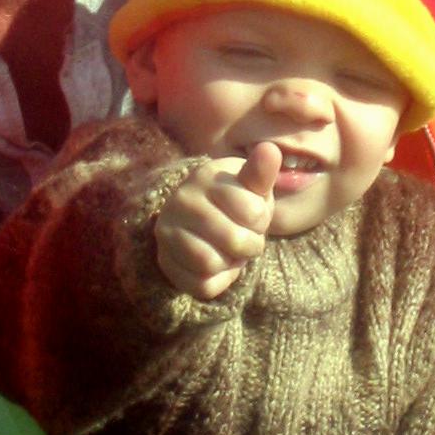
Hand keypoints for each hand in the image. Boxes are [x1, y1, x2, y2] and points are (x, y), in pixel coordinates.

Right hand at [154, 142, 279, 298]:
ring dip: (232, 263)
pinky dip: (219, 281)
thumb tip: (270, 149)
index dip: (260, 219)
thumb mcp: (252, 186)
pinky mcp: (165, 261)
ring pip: (213, 264)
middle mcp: (179, 201)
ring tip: (230, 249)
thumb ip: (262, 172)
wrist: (207, 220)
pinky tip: (218, 264)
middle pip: (234, 241)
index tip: (253, 213)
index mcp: (204, 177)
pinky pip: (202, 285)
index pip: (252, 212)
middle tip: (245, 236)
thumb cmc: (237, 201)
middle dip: (250, 244)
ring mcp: (167, 232)